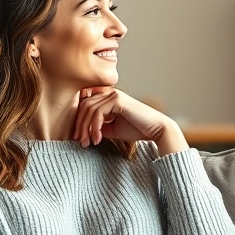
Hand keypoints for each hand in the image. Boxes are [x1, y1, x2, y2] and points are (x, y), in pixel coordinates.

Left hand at [73, 87, 187, 154]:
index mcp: (108, 96)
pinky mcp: (118, 100)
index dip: (78, 119)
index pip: (84, 103)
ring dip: (86, 128)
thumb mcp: (112, 129)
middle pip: (84, 106)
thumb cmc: (136, 129)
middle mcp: (110, 92)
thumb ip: (99, 126)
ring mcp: (114, 94)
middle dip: (80, 125)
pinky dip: (95, 127)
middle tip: (81, 142)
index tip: (79, 136)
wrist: (156, 130)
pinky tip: (98, 139)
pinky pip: (98, 112)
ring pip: (89, 109)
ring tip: (88, 143)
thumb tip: (83, 131)